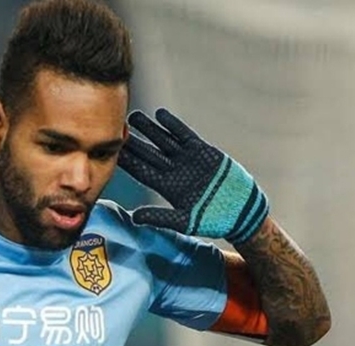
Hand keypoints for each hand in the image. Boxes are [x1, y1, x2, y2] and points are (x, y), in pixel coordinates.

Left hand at [118, 108, 268, 243]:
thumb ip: (159, 218)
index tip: (113, 151)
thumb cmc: (213, 220)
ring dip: (150, 129)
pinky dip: (173, 125)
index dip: (128, 161)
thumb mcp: (184, 221)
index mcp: (167, 187)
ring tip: (135, 117)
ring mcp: (187, 160)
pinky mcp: (203, 151)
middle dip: (134, 141)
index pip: (141, 171)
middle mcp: (174, 171)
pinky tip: (161, 115)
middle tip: (117, 128)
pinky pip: (185, 135)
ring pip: (164, 140)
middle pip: (148, 153)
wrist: (241, 211)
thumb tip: (135, 217)